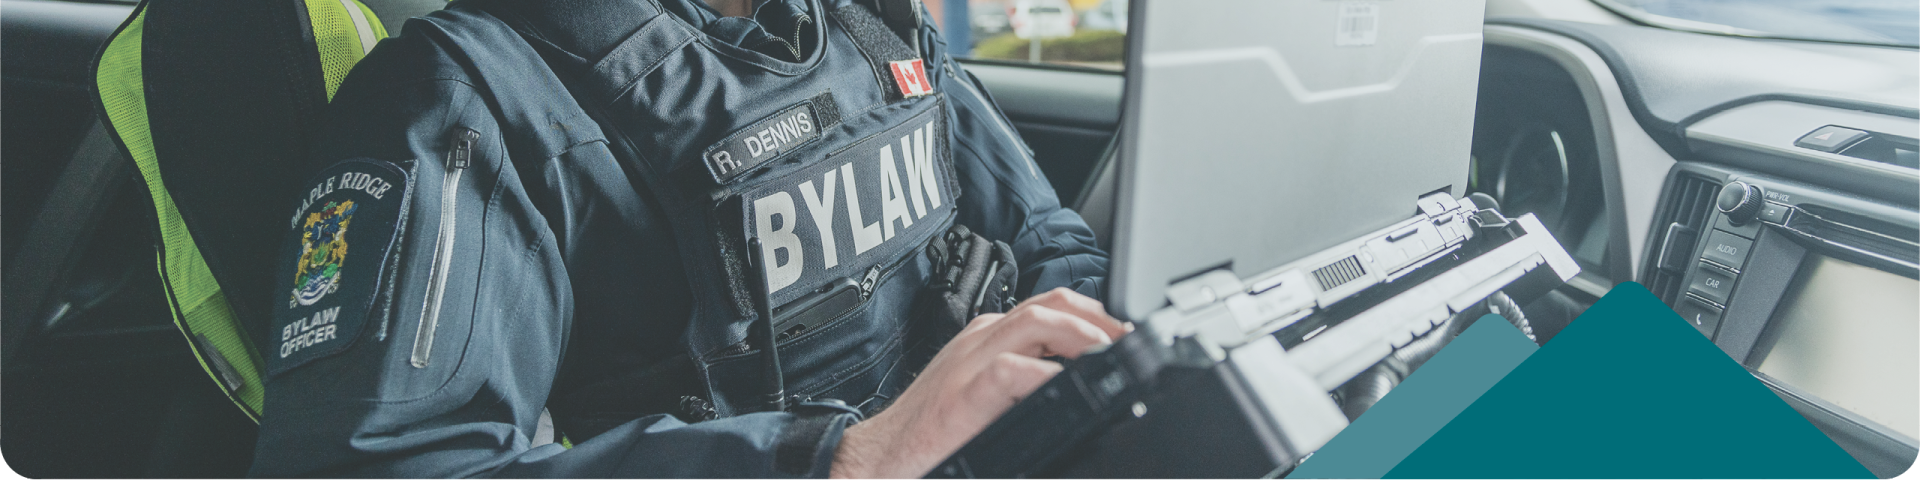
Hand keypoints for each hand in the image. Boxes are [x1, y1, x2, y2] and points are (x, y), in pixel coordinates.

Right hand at [830, 288, 1129, 478]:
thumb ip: (1021, 382)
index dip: (1093, 313)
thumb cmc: (927, 434)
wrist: (879, 459)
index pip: (1048, 304)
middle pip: (1050, 302)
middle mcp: (979, 340)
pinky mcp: (963, 395)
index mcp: (986, 339)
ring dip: (1081, 335)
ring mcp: (969, 363)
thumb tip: (1074, 385)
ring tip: (1110, 356)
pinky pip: (1011, 370)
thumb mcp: (982, 396)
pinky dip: (1046, 375)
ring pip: (1035, 322)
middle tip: (1129, 342)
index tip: (1123, 335)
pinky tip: (1068, 388)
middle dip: (1098, 317)